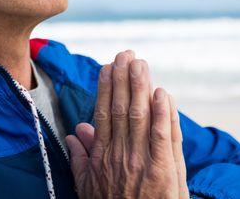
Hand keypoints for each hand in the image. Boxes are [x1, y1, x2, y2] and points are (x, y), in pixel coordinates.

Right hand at [65, 51, 188, 198]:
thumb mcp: (88, 188)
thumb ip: (81, 159)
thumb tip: (75, 132)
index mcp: (102, 156)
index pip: (103, 114)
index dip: (106, 88)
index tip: (108, 67)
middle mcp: (121, 154)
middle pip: (122, 109)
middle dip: (123, 79)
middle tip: (125, 54)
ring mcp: (142, 161)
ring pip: (141, 116)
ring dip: (140, 87)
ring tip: (140, 63)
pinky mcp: (164, 170)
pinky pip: (164, 136)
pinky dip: (163, 113)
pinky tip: (162, 93)